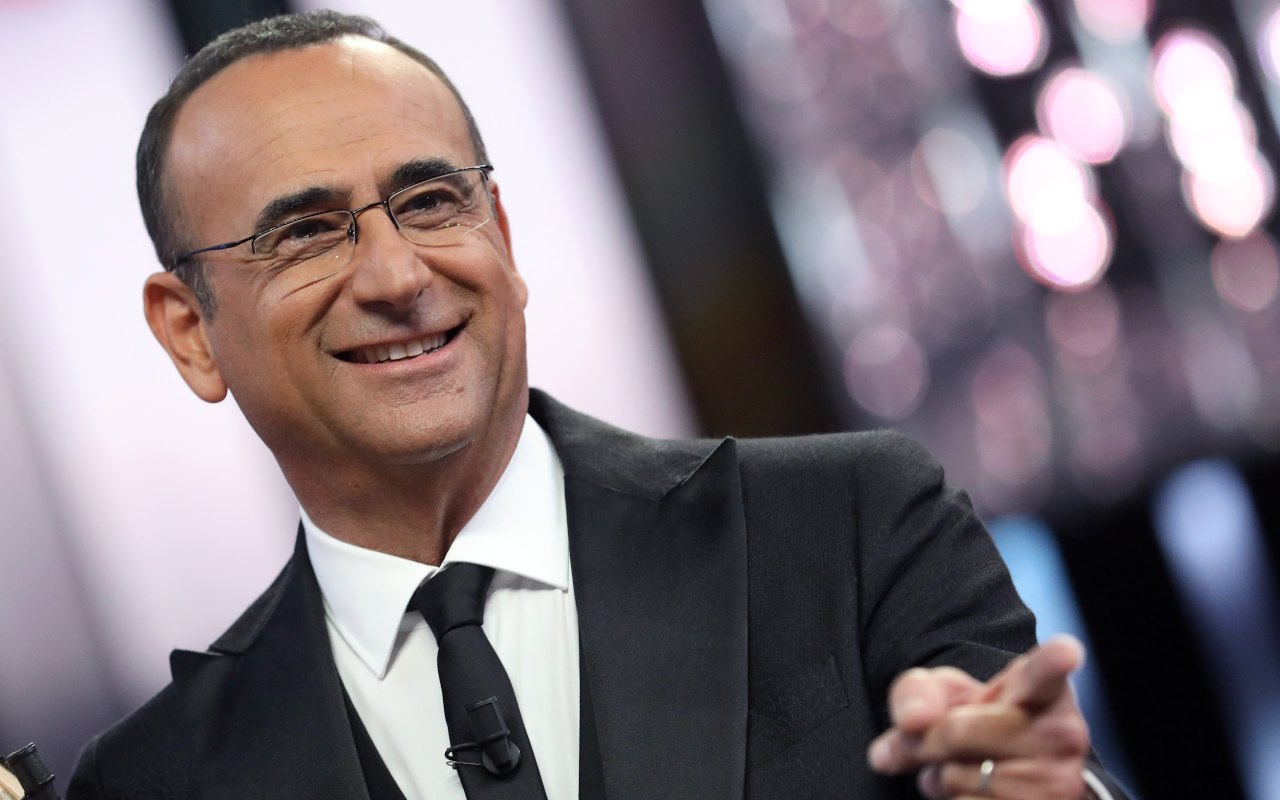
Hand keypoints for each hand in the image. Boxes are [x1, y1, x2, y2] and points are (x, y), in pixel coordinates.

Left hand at [867, 636, 1091, 798]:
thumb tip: (913, 723)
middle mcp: (1063, 733)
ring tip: (969, 767)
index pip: (1047, 672)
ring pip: (957, 780)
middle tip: (941, 739)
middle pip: (956, 732)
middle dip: (928, 740)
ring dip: (944, 778)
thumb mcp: (944, 693)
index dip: (1056, 660)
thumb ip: (917, 694)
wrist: (1004, 771)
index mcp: (1044, 686)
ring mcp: (1059, 781)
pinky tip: (974, 793)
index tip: (1066, 651)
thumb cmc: (975, 721)